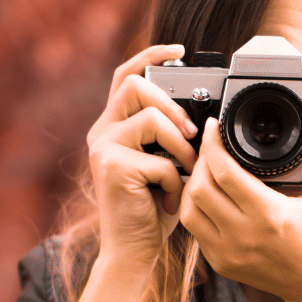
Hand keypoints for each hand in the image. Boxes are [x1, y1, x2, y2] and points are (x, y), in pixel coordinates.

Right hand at [85, 44, 200, 280]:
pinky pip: (157, 159)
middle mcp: (102, 132)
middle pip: (135, 84)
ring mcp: (102, 148)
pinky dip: (173, 180)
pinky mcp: (110, 167)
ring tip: (185, 172)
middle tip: (190, 133)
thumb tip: (199, 118)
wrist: (133, 250)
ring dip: (179, 147)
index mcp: (114, 126)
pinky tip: (167, 199)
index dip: (151, 55)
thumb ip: (170, 137)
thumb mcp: (164, 164)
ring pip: (150, 119)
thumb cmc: (152, 209)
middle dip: (171, 104)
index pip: (126, 74)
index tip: (180, 50)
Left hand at [178, 109, 301, 301]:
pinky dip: (197, 209)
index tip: (214, 127)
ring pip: (190, 209)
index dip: (213, 143)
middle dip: (201, 160)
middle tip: (211, 147)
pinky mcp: (221, 264)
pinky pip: (195, 230)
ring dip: (193, 184)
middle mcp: (245, 236)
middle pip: (200, 187)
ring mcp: (229, 253)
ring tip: (206, 171)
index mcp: (270, 214)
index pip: (224, 171)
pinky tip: (209, 197)